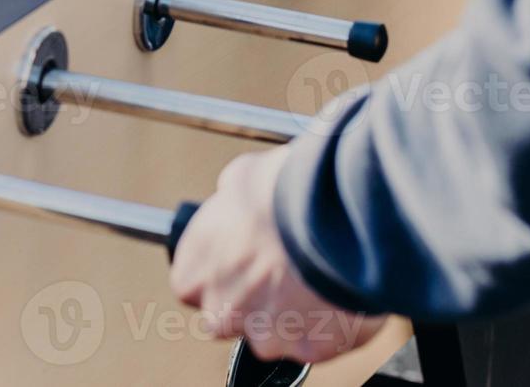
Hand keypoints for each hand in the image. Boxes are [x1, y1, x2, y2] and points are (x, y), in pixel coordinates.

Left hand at [169, 148, 387, 363]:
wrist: (331, 213)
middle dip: (252, 303)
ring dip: (291, 317)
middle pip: (228, 319)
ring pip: (274, 337)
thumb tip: (232, 198)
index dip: (218, 276)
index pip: (192, 288)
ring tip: (315, 280)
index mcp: (194, 272)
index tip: (240, 263)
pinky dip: (329, 325)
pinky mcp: (309, 349)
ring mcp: (265, 334)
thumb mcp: (238, 181)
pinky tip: (337, 293)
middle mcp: (221, 309)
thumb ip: (227, 207)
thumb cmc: (281, 191)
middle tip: (282, 273)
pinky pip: (317, 343)